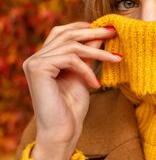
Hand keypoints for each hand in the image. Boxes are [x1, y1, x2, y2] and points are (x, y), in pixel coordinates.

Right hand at [22, 21, 121, 159]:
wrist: (62, 131)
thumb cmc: (72, 107)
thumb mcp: (83, 74)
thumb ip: (88, 54)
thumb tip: (100, 34)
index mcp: (44, 58)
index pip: (62, 32)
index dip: (83, 27)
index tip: (106, 28)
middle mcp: (36, 58)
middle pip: (67, 34)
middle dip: (94, 31)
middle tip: (114, 32)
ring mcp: (34, 62)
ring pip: (72, 45)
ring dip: (98, 52)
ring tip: (117, 59)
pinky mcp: (38, 69)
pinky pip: (71, 59)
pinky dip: (87, 70)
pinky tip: (96, 84)